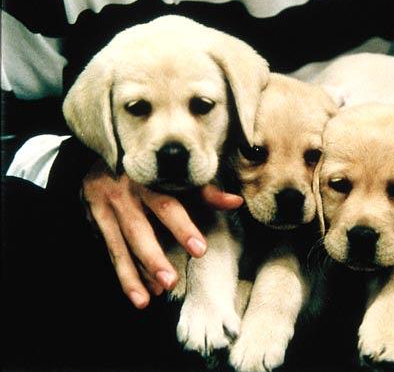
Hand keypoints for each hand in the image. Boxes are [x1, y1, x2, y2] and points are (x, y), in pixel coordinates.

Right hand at [82, 160, 242, 308]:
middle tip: (171, 282)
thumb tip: (236, 202)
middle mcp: (125, 193)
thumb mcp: (175, 175)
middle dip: (154, 257)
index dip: (183, 228)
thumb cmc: (151, 169)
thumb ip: (205, 192)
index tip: (199, 250)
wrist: (101, 154)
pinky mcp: (96, 221)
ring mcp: (106, 208)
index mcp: (148, 179)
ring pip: (120, 245)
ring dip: (134, 275)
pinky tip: (139, 295)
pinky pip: (112, 252)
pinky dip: (126, 275)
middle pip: (139, 229)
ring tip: (147, 300)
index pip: (167, 205)